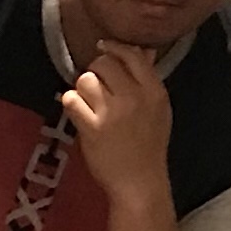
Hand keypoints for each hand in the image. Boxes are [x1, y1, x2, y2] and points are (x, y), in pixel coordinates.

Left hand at [61, 40, 173, 199]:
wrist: (139, 183)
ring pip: (85, 79)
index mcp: (154, 91)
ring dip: (83, 88)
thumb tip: (143, 50)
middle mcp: (134, 98)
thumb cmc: (149, 145)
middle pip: (104, 63)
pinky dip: (72, 104)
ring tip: (89, 102)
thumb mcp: (159, 109)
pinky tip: (79, 112)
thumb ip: (149, 79)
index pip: (132, 55)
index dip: (114, 47)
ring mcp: (112, 113)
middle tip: (97, 85)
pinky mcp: (91, 128)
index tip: (104, 48)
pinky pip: (71, 99)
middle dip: (96, 70)